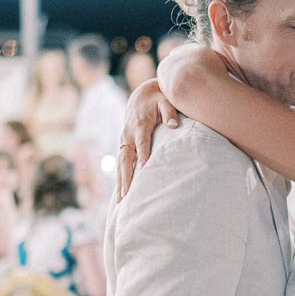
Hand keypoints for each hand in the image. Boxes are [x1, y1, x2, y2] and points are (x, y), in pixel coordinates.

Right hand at [117, 79, 180, 200]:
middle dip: (126, 177)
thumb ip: (169, 112)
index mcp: (140, 125)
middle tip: (126, 194)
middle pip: (126, 158)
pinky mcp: (124, 144)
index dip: (143, 156)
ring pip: (120, 163)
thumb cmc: (158, 98)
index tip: (144, 170)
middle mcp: (129, 134)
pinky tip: (121, 193)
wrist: (141, 94)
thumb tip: (174, 124)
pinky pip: (121, 163)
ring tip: (120, 200)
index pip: (142, 143)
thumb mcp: (165, 100)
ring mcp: (124, 140)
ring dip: (120, 181)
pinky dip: (120, 177)